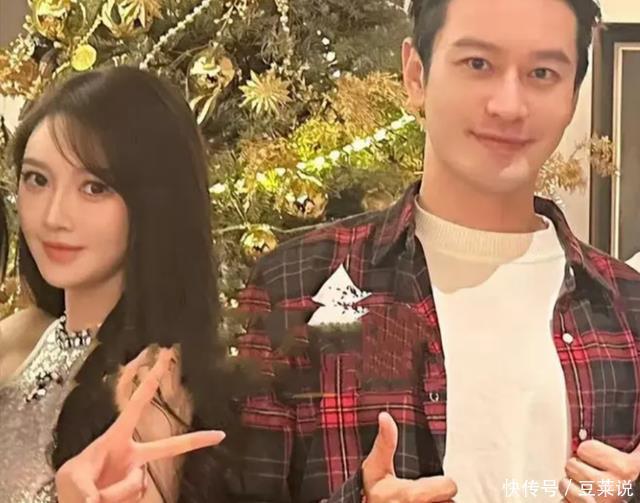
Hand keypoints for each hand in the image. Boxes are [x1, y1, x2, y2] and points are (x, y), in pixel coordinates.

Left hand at [55, 348, 225, 502]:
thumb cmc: (71, 484)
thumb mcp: (72, 477)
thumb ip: (84, 486)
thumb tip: (93, 501)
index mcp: (117, 437)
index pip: (137, 404)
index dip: (153, 380)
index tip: (168, 358)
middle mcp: (132, 455)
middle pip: (167, 447)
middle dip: (195, 440)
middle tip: (219, 435)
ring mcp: (136, 475)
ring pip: (137, 484)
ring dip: (113, 493)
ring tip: (94, 496)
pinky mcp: (137, 492)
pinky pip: (136, 496)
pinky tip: (102, 501)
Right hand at [362, 412, 456, 502]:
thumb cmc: (372, 495)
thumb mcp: (374, 468)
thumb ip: (384, 443)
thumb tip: (385, 416)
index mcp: (411, 495)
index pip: (450, 486)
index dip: (443, 484)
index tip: (432, 484)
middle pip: (451, 502)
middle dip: (440, 499)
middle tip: (425, 498)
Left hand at [561, 440, 639, 501]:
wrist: (626, 502)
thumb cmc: (628, 482)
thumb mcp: (631, 460)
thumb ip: (630, 443)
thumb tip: (638, 404)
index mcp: (625, 468)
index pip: (586, 448)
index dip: (589, 451)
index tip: (597, 456)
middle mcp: (610, 487)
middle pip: (571, 464)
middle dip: (579, 468)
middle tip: (593, 475)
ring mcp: (597, 502)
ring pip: (564, 483)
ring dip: (572, 485)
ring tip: (588, 488)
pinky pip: (562, 501)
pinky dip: (568, 500)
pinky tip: (581, 498)